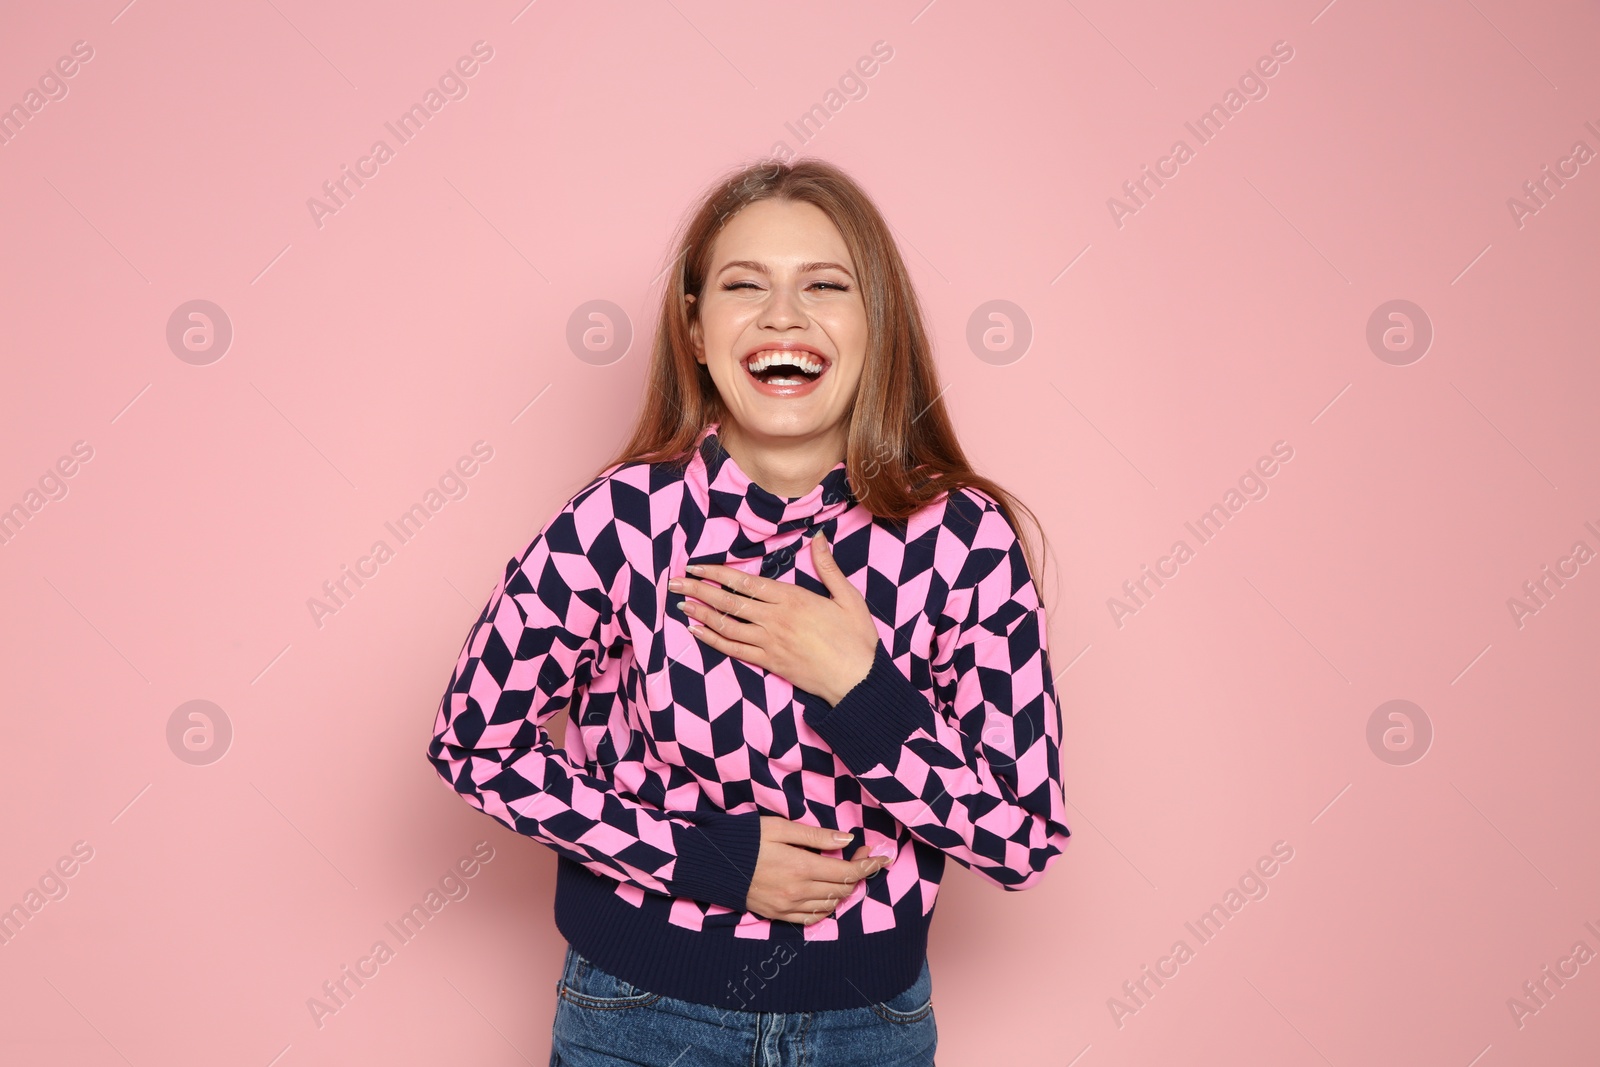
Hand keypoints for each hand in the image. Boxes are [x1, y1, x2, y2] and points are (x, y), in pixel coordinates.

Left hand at [669, 532, 877, 705]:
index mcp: (793, 599)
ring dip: (701, 614)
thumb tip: (819, 538)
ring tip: (681, 604)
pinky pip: (734, 650)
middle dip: (699, 590)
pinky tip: (697, 633)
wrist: (857, 679)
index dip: (718, 573)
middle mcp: (775, 619)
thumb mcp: (848, 597)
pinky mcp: (769, 663)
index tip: (697, 566)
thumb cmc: (856, 638)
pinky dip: (712, 640)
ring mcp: (769, 642)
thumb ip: (828, 568)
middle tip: (675, 582)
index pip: (746, 582)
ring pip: (726, 625)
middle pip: (729, 601)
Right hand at [745, 816, 886, 923]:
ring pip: (831, 904)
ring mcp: (788, 907)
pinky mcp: (778, 915)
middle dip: (859, 873)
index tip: (881, 857)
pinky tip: (827, 893)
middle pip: (842, 889)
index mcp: (801, 866)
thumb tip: (847, 838)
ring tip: (844, 871)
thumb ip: (816, 836)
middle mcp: (798, 891)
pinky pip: (813, 918)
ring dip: (844, 889)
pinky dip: (827, 907)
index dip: (868, 865)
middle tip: (862, 855)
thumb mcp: (779, 827)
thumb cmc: (746, 840)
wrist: (713, 864)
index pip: (847, 871)